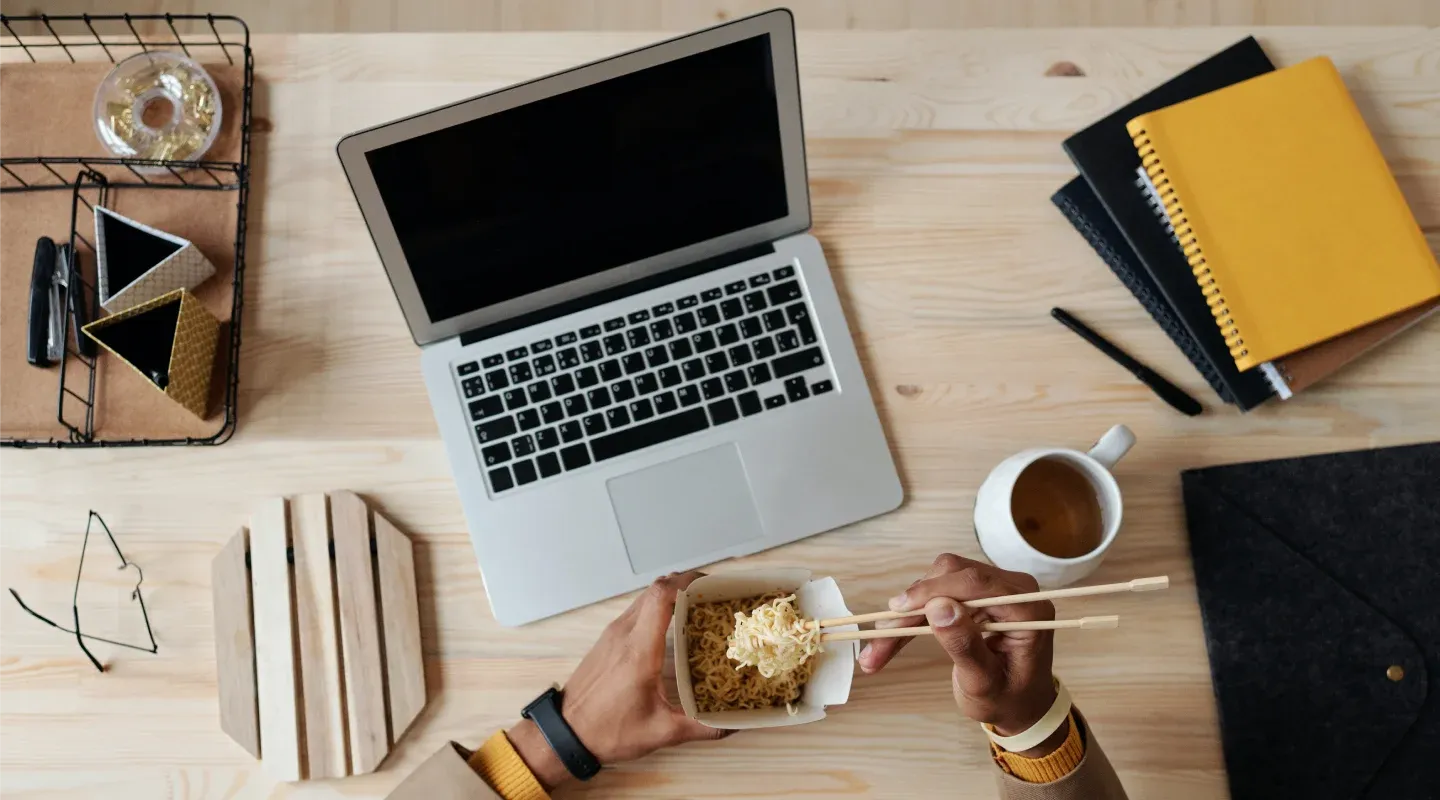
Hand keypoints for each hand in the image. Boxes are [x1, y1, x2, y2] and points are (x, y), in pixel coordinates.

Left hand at [508, 572, 726, 788]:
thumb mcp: (660, 732)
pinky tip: (671, 626)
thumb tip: (733, 724)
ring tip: (696, 607)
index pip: (661, 596)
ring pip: (644, 599)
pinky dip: (655, 608)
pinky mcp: (607, 641)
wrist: (565, 734)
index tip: (710, 584)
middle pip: (654, 590)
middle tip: (711, 595)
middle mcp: (624, 634)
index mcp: (639, 650)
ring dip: (669, 595)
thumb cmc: (609, 731)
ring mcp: (612, 634)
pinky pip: (635, 612)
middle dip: (683, 585)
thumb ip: (700, 728)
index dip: (686, 581)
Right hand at [858, 554, 1065, 754]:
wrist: (1019, 706)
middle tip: (881, 637)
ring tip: (878, 648)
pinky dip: (912, 616)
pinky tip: (889, 638)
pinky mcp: (975, 595)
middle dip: (913, 605)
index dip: (933, 591)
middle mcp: (1013, 589)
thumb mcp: (985, 683)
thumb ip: (965, 645)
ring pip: (937, 581)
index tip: (898, 610)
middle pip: (951, 575)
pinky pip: (936, 593)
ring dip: (906, 612)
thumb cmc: (1008, 700)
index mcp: (1028, 608)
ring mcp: (994, 589)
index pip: (976, 582)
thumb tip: (938, 607)